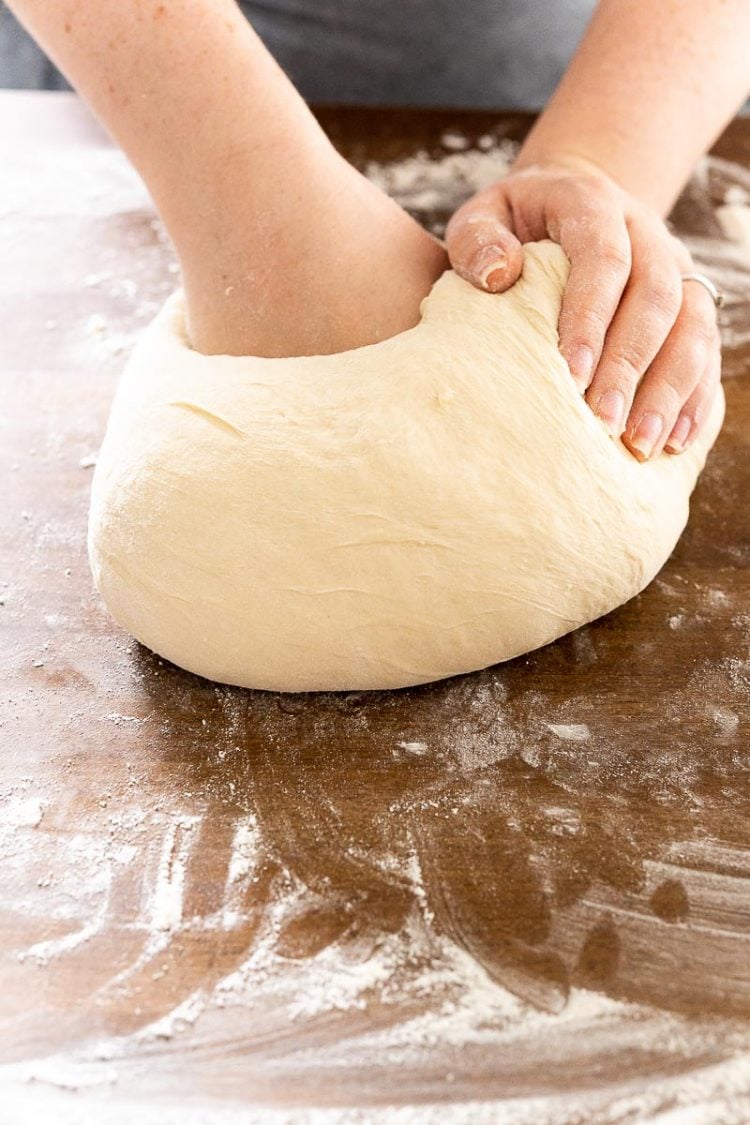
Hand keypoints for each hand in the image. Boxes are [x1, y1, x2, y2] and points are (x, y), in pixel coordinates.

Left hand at [445, 159, 721, 460]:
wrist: (565, 204)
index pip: (603, 260)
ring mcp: (676, 267)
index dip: (592, 318)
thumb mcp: (481, 218)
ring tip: (640, 443)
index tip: (572, 375)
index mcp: (594, 205)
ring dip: (670, 389)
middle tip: (604, 422)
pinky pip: (707, 349)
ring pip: (693, 326)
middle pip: (656, 298)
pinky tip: (673, 441)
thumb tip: (499, 275)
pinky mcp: (690, 301)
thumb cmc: (511, 225)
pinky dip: (695, 396)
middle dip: (631, 365)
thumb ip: (477, 241)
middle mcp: (646, 232)